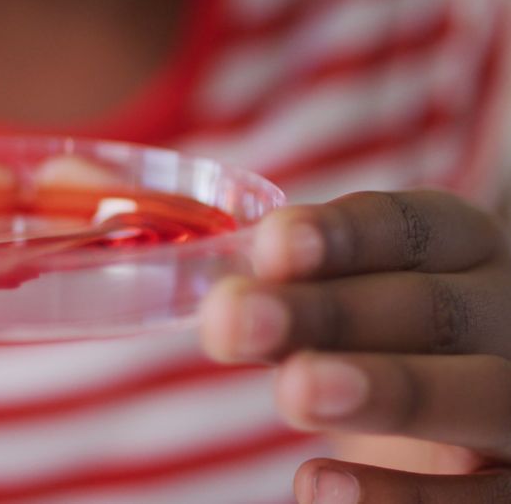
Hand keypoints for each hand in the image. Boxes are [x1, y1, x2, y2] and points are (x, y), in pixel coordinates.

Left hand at [198, 191, 510, 502]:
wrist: (463, 430)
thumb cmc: (382, 345)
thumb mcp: (346, 306)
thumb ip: (293, 297)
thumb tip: (221, 303)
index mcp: (465, 251)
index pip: (412, 227)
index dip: (343, 234)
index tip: (270, 245)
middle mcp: (506, 316)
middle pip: (431, 308)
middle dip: (329, 313)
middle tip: (234, 321)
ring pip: (480, 392)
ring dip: (384, 390)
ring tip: (293, 391)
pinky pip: (482, 498)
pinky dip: (407, 497)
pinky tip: (318, 486)